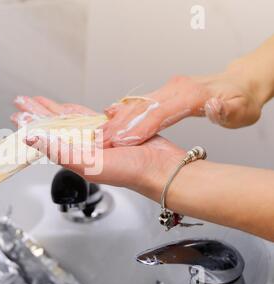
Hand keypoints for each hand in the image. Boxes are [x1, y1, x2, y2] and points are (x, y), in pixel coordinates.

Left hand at [12, 96, 185, 199]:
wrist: (161, 168)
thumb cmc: (130, 172)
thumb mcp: (89, 163)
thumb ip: (60, 151)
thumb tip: (31, 140)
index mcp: (74, 156)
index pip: (45, 137)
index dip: (30, 125)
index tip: (17, 116)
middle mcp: (82, 146)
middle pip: (53, 125)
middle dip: (36, 113)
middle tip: (21, 101)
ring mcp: (96, 136)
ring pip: (68, 119)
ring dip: (51, 109)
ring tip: (37, 100)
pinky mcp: (111, 128)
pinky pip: (88, 116)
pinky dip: (75, 110)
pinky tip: (66, 106)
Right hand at [102, 73, 262, 147]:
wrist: (240, 84)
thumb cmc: (240, 100)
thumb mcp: (240, 110)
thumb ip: (226, 111)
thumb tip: (213, 107)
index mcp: (191, 94)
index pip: (159, 113)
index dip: (139, 128)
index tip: (123, 142)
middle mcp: (175, 88)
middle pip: (141, 108)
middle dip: (120, 126)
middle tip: (101, 141)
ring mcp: (167, 89)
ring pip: (137, 104)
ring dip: (117, 120)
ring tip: (100, 134)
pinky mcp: (163, 93)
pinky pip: (139, 101)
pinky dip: (123, 110)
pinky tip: (109, 115)